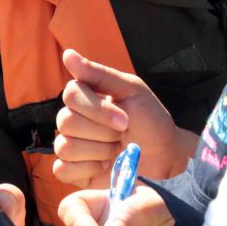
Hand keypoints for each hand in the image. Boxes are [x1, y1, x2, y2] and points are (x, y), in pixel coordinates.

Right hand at [52, 49, 198, 188]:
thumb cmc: (150, 120)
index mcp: (84, 97)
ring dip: (98, 151)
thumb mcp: (132, 91)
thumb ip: (99, 74)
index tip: (125, 120)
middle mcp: (72, 119)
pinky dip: (87, 169)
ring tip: (116, 150)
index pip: (71, 95)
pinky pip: (62, 170)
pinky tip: (105, 166)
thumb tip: (68, 54)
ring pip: (65, 147)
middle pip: (67, 122)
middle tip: (122, 134)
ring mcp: (70, 145)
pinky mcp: (72, 171)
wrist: (164, 155)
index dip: (97, 110)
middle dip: (102, 132)